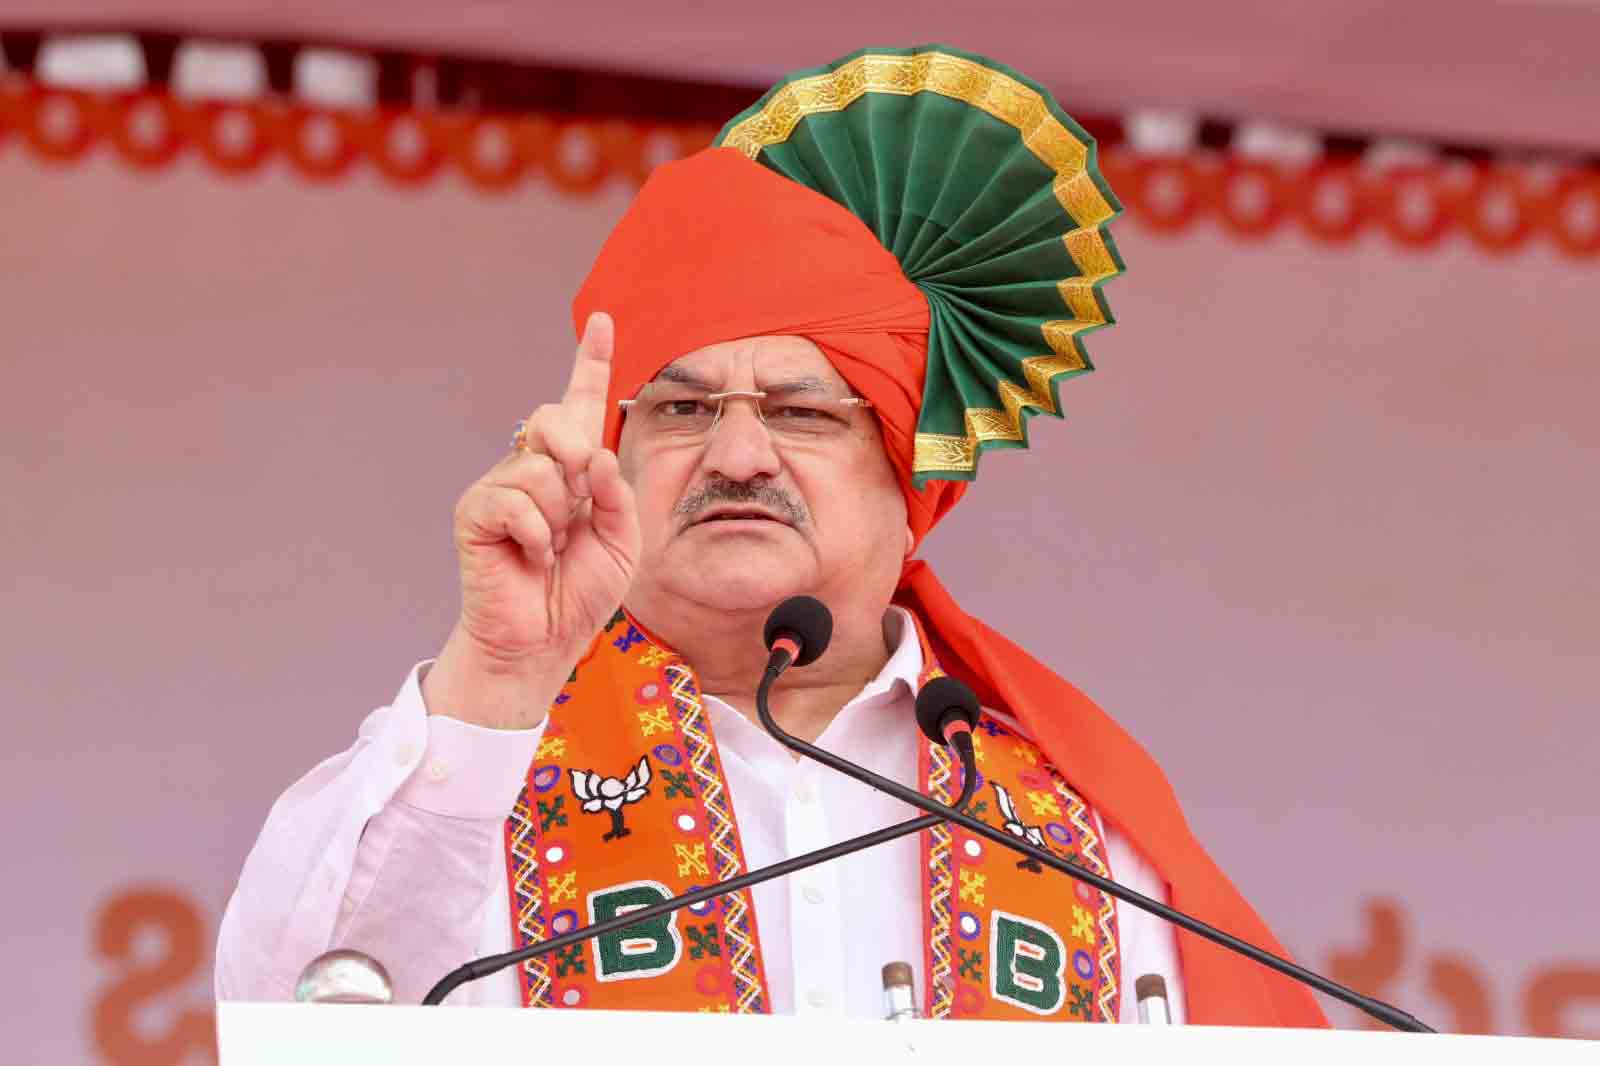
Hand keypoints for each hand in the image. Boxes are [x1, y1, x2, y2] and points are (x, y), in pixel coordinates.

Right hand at [423, 313, 640, 728]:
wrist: (543, 641)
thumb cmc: (580, 592)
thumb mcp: (622, 542)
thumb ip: (617, 495)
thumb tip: (592, 453)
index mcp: (573, 469)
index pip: (580, 403)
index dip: (590, 361)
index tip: (601, 320)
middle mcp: (533, 467)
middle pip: (553, 417)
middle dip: (575, 452)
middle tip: (579, 506)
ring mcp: (500, 486)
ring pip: (541, 468)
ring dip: (560, 515)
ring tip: (552, 548)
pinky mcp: (476, 511)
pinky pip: (516, 500)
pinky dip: (537, 534)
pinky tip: (533, 558)